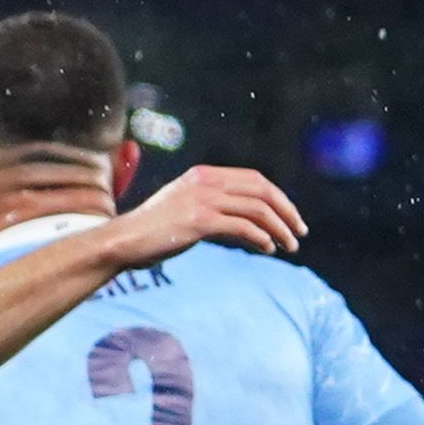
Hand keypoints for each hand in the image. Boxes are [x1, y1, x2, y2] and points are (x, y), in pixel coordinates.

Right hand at [108, 164, 309, 266]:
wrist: (123, 241)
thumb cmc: (153, 231)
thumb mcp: (185, 209)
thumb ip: (213, 207)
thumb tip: (249, 224)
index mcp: (203, 174)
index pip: (255, 179)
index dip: (279, 198)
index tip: (291, 218)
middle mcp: (205, 181)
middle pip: (262, 190)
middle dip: (287, 212)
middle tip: (300, 233)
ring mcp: (201, 199)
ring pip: (257, 209)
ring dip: (279, 229)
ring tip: (289, 247)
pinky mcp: (199, 221)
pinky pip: (243, 227)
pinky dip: (261, 238)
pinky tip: (267, 249)